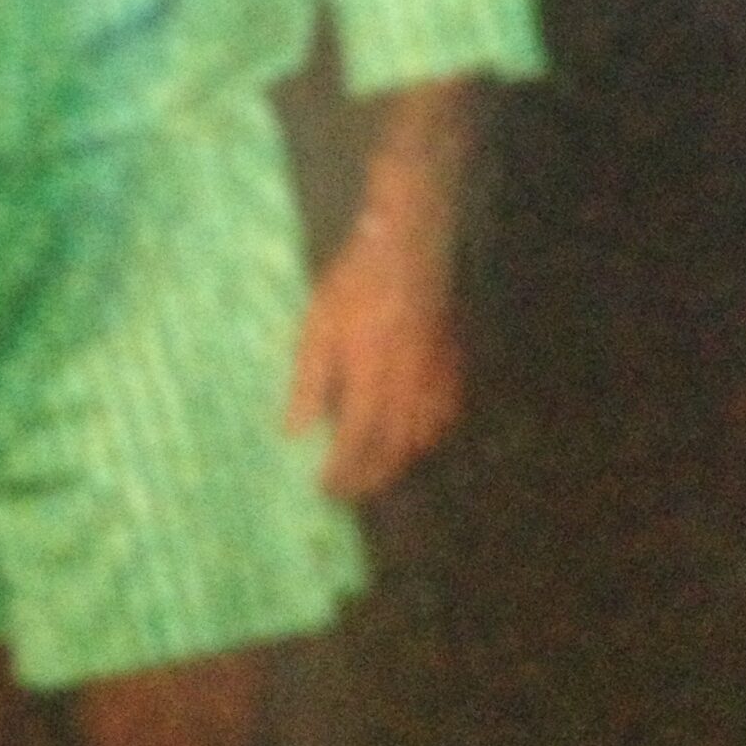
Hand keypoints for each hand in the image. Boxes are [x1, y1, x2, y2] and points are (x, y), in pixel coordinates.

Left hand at [285, 209, 461, 500]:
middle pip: (390, 453)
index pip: (355, 446)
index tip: (324, 489)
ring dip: (394, 464)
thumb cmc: (353, 285)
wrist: (406, 251)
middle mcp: (406, 391)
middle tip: (345, 493)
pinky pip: (442, 418)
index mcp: (369, 382)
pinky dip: (425, 438)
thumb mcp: (317, 328)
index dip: (340, 473)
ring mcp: (433, 382)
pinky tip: (411, 439)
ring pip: (419, 441)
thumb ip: (308, 384)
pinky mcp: (450, 368)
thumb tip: (294, 431)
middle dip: (366, 479)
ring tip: (371, 473)